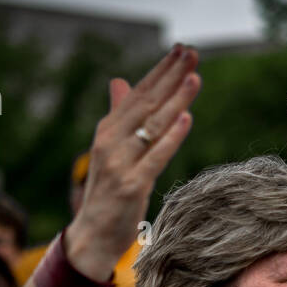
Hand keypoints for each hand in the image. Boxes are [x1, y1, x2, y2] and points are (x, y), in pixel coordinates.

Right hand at [66, 44, 201, 279]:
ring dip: (175, 100)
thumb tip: (119, 81)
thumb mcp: (111, 149)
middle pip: (147, 103)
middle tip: (193, 53)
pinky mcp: (131, 186)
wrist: (92, 236)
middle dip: (171, 76)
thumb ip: (119, 115)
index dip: (161, 71)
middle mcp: (111, 142)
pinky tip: (186, 119)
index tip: (182, 51)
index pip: (139, 93)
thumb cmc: (107, 192)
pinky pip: (155, 158)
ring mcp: (120, 164)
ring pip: (153, 126)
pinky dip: (171, 138)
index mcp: (108, 131)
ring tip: (195, 78)